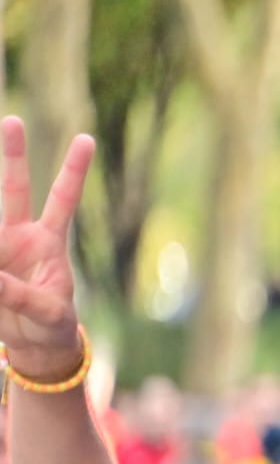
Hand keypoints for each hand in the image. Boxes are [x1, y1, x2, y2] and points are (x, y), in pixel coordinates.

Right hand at [0, 117, 94, 377]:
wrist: (35, 344)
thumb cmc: (52, 324)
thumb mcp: (46, 312)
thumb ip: (19, 295)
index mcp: (50, 243)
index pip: (63, 200)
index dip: (74, 170)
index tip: (86, 138)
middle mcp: (21, 236)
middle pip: (16, 188)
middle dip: (14, 155)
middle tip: (14, 120)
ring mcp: (0, 247)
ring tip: (10, 164)